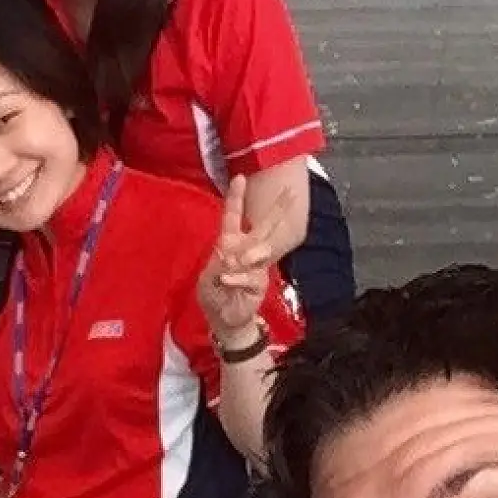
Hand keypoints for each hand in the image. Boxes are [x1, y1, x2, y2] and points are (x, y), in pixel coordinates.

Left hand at [197, 174, 283, 346]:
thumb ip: (217, 266)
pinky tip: (228, 280)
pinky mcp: (260, 281)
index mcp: (229, 243)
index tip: (240, 177)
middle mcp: (245, 250)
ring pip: (262, 248)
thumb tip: (233, 257)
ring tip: (233, 263)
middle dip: (277, 209)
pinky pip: (252, 274)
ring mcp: (256, 265)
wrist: (224, 319)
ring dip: (249, 254)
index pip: (233, 216)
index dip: (236, 198)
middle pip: (264, 226)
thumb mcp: (206, 280)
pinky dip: (239, 277)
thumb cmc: (214, 295)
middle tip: (290, 192)